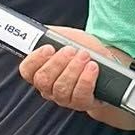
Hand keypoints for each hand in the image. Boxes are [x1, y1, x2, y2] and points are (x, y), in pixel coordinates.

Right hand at [19, 27, 134, 127]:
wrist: (107, 63)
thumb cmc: (83, 50)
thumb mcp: (67, 37)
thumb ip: (52, 34)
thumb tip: (43, 31)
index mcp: (40, 71)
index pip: (27, 70)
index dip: (35, 60)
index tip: (49, 48)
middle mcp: (49, 88)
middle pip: (43, 80)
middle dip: (58, 63)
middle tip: (71, 50)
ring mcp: (65, 98)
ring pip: (61, 88)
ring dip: (73, 69)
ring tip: (84, 56)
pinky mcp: (82, 103)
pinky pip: (80, 96)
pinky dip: (86, 80)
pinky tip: (92, 67)